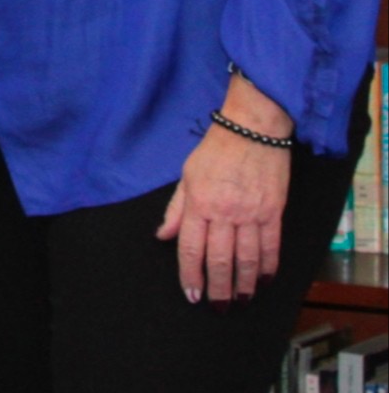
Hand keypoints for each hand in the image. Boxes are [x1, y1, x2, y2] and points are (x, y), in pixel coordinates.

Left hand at [158, 127, 290, 302]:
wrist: (253, 129)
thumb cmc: (215, 150)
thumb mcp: (186, 175)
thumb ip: (176, 209)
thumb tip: (163, 236)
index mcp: (198, 204)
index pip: (191, 249)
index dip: (191, 275)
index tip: (191, 294)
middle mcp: (224, 213)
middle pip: (220, 260)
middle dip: (218, 288)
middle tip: (218, 308)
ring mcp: (251, 214)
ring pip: (247, 259)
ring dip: (244, 285)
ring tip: (241, 302)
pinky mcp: (274, 212)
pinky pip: (271, 246)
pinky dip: (268, 267)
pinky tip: (264, 281)